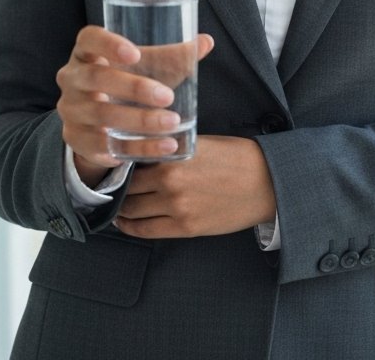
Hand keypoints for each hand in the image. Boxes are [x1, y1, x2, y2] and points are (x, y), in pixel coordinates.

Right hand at [56, 26, 214, 186]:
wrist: (97, 122)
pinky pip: (107, 147)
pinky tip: (166, 146)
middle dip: (133, 88)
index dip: (108, 44)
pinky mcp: (78, 141)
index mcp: (86, 52)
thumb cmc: (125, 82)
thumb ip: (172, 55)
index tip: (135, 53)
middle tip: (167, 95)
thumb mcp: (145, 66)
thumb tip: (207, 41)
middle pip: (96, 78)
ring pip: (102, 116)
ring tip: (172, 122)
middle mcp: (72, 79)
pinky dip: (139, 148)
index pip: (89, 39)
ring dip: (140, 121)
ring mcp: (71, 111)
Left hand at [113, 135, 276, 238]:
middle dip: (117, 188)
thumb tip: (144, 153)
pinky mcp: (185, 227)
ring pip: (132, 211)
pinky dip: (130, 227)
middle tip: (110, 186)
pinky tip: (124, 222)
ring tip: (115, 204)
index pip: (132, 161)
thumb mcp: (199, 143)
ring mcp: (176, 207)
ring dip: (121, 209)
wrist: (264, 183)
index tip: (112, 164)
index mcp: (173, 156)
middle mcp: (170, 182)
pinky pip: (146, 231)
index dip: (120, 163)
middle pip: (128, 188)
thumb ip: (171, 149)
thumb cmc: (235, 157)